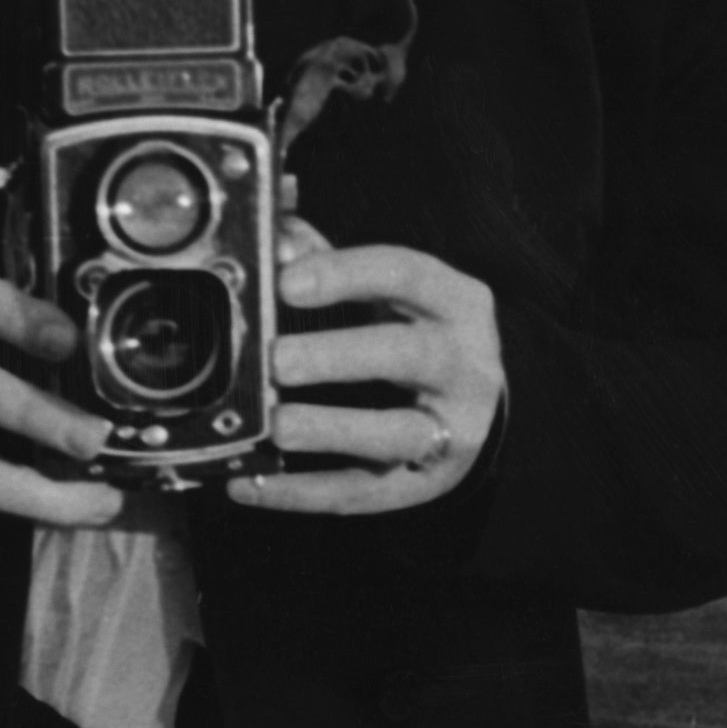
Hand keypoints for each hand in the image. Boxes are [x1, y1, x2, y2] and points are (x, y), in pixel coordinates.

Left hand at [229, 222, 504, 515]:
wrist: (474, 405)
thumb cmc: (414, 330)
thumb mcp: (393, 291)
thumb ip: (332, 260)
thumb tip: (275, 235)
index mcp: (456, 302)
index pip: (407, 275)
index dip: (347, 275)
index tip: (287, 281)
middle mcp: (465, 364)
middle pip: (410, 355)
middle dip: (341, 356)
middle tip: (279, 360)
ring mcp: (452, 429)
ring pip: (397, 432)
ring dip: (332, 430)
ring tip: (277, 428)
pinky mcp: (424, 481)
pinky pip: (366, 492)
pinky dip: (305, 492)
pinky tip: (252, 484)